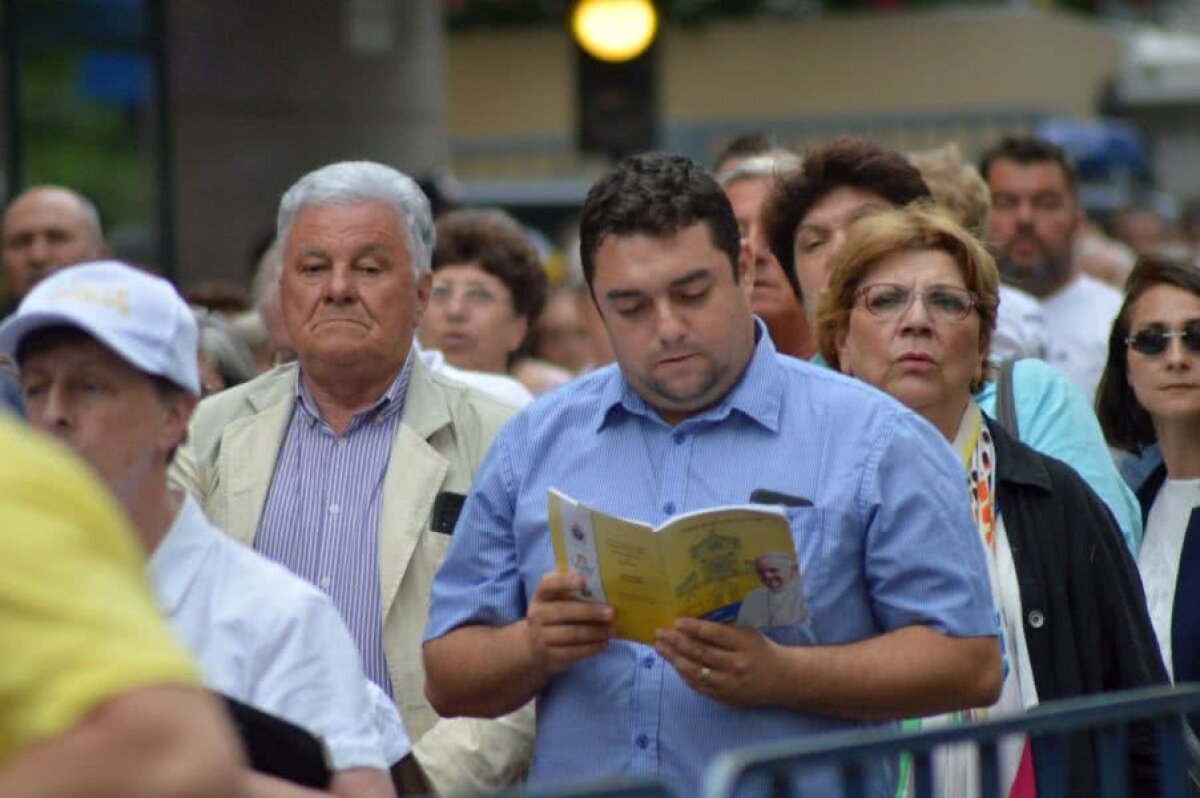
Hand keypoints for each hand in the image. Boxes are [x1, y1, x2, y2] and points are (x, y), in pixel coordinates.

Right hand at [525, 571, 613, 682]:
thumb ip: (571, 594)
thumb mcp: (553, 603)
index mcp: (541, 597)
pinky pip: (573, 652)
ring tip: (612, 630)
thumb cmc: (552, 618)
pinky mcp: (549, 657)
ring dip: (595, 632)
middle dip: (589, 612)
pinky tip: (605, 643)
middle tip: (611, 613)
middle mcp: (538, 615)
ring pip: (571, 634)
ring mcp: (541, 637)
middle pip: (564, 611)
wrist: (529, 648)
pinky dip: (592, 648)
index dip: (564, 581)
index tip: (583, 580)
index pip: (548, 584)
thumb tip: (605, 591)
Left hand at [654, 618, 782, 707]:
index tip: (677, 621)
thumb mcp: (748, 634)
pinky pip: (699, 686)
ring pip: (695, 671)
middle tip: (660, 633)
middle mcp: (736, 665)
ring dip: (674, 659)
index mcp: (744, 645)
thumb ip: (725, 631)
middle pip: (701, 653)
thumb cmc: (762, 650)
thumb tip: (692, 624)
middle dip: (676, 642)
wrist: (783, 680)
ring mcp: (729, 684)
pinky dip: (684, 674)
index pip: (716, 635)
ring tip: (660, 647)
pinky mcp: (725, 698)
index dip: (695, 628)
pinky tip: (674, 664)